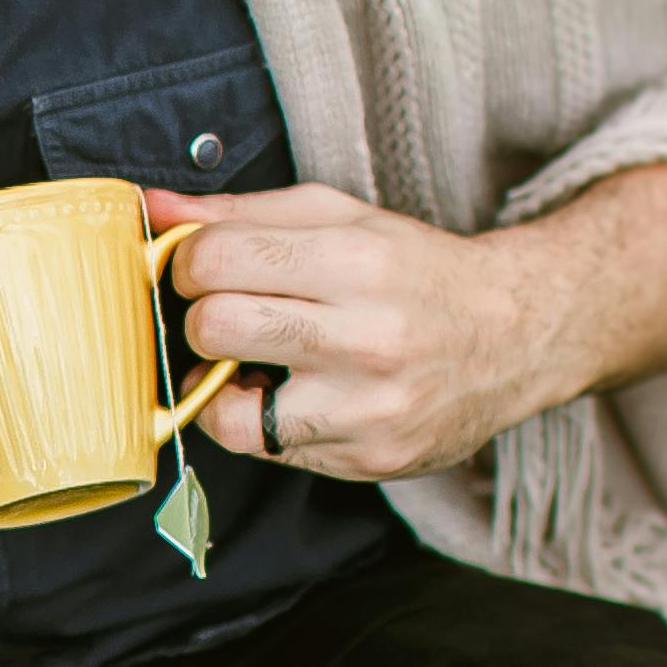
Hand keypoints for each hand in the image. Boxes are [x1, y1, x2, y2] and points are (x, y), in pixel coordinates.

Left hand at [150, 165, 666, 482]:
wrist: (517, 335)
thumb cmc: (412, 269)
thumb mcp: (338, 217)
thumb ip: (239, 213)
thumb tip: (150, 208)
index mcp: (357, 260)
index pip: (215, 259)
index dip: (187, 263)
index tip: (202, 268)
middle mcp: (367, 337)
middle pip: (214, 328)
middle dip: (203, 320)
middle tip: (229, 314)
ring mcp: (370, 408)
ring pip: (226, 407)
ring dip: (222, 382)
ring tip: (256, 361)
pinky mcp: (371, 459)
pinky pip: (264, 449)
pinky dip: (258, 422)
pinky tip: (287, 395)